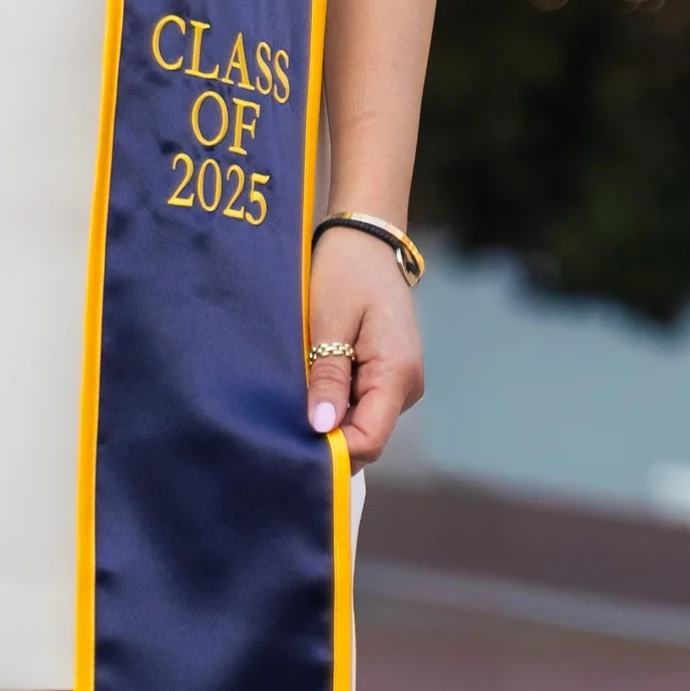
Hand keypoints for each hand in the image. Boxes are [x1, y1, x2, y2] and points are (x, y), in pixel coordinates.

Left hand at [305, 232, 422, 467]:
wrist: (365, 240)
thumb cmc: (346, 272)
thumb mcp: (329, 321)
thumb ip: (328, 376)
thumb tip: (321, 428)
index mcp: (397, 373)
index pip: (369, 440)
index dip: (332, 450)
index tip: (292, 441)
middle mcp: (406, 386)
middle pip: (365, 436)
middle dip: (326, 434)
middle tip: (283, 415)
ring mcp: (399, 382)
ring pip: (361, 422)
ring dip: (329, 414)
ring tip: (295, 388)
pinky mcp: (387, 375)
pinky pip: (361, 403)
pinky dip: (335, 399)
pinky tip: (311, 379)